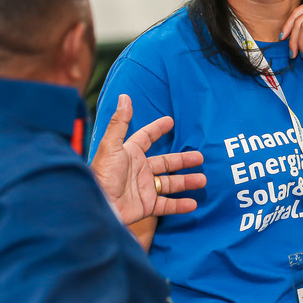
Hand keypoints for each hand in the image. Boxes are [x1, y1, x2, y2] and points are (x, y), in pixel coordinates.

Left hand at [90, 94, 205, 225]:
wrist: (100, 206)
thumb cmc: (103, 174)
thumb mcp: (111, 146)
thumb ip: (120, 122)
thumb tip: (124, 96)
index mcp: (130, 153)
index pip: (146, 138)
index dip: (157, 129)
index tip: (170, 122)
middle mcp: (139, 170)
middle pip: (165, 162)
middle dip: (183, 160)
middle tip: (200, 157)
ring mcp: (144, 188)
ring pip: (170, 183)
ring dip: (186, 182)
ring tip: (202, 180)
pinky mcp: (146, 206)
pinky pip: (166, 205)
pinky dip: (179, 205)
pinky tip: (192, 204)